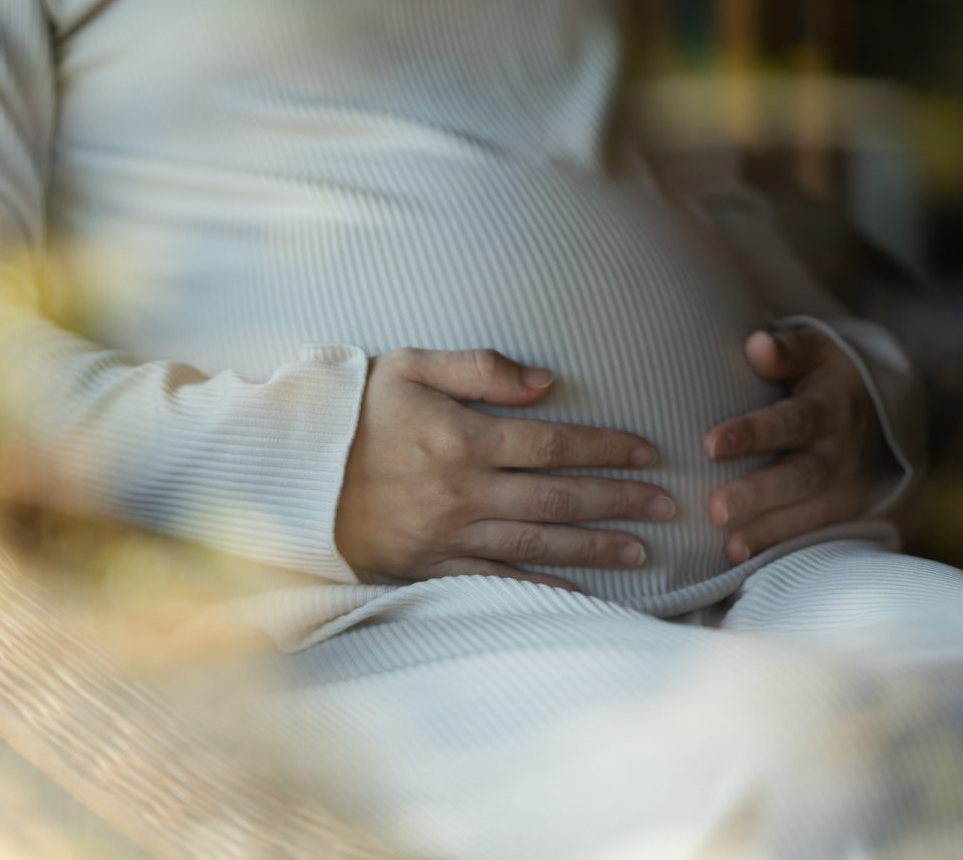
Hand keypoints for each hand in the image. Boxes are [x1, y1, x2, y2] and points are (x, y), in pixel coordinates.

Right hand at [336, 347, 674, 588]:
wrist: (296, 473)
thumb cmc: (357, 412)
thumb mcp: (409, 367)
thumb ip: (480, 368)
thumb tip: (546, 382)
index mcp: (463, 438)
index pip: (553, 444)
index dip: (606, 447)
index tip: (647, 451)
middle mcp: (463, 491)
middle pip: (558, 497)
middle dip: (619, 500)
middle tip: (666, 504)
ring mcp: (449, 534)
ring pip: (538, 542)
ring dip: (595, 547)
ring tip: (642, 551)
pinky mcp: (432, 566)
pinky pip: (498, 580)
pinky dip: (542, 588)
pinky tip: (582, 594)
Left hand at [703, 328, 886, 562]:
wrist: (884, 413)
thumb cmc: (829, 377)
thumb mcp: (817, 351)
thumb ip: (788, 348)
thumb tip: (757, 345)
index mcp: (827, 410)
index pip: (788, 422)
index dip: (751, 434)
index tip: (711, 445)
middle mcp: (837, 454)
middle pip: (797, 478)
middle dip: (757, 495)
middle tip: (715, 510)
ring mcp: (843, 489)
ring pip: (806, 515)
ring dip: (768, 532)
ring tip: (730, 547)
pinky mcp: (842, 514)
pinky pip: (810, 534)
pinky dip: (779, 549)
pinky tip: (744, 561)